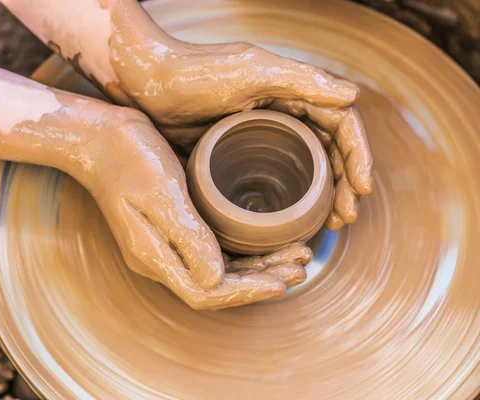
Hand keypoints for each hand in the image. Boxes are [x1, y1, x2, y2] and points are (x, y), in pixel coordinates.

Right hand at [58, 105, 311, 309]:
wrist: (99, 138)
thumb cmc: (128, 160)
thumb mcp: (162, 194)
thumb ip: (188, 237)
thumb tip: (217, 281)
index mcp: (155, 256)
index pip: (206, 293)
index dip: (246, 293)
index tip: (282, 283)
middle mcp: (162, 256)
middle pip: (218, 284)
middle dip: (262, 278)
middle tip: (301, 265)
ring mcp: (166, 242)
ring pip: (220, 266)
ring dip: (258, 264)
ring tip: (296, 253)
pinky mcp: (174, 224)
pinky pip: (214, 245)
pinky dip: (243, 245)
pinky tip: (267, 235)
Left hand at [104, 23, 372, 229]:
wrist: (145, 83)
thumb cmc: (195, 70)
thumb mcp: (251, 71)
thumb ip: (301, 81)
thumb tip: (353, 94)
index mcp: (292, 94)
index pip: (340, 125)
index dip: (357, 156)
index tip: (361, 189)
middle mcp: (281, 116)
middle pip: (328, 153)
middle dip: (344, 185)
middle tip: (344, 218)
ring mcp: (259, 139)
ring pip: (304, 171)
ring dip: (322, 198)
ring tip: (328, 225)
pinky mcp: (236, 158)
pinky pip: (272, 181)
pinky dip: (288, 201)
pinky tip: (292, 223)